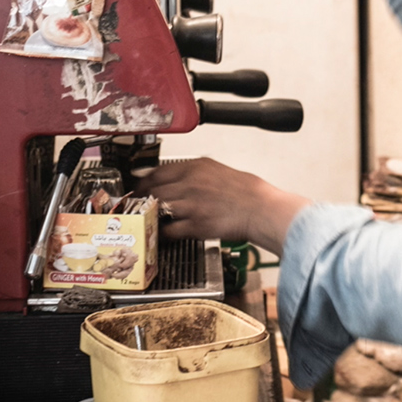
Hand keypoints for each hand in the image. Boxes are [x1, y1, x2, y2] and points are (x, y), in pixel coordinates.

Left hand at [135, 158, 309, 255]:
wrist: (261, 209)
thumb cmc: (248, 192)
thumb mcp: (220, 170)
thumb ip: (196, 173)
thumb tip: (180, 181)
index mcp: (196, 166)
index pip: (157, 172)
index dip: (144, 181)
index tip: (140, 187)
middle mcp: (190, 183)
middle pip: (152, 189)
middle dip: (142, 198)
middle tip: (139, 205)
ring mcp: (190, 204)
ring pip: (156, 208)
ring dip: (151, 215)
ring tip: (149, 219)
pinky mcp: (195, 225)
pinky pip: (168, 230)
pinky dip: (162, 233)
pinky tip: (162, 234)